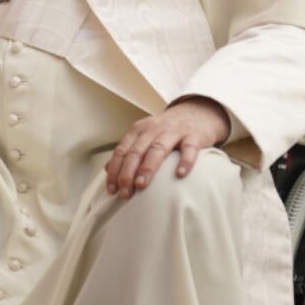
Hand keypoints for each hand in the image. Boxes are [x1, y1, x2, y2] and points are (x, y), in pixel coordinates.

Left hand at [104, 96, 229, 198]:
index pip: (122, 151)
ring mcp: (174, 131)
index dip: (115, 170)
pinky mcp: (194, 135)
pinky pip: (189, 148)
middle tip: (124, 192)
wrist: (198, 112)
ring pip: (158, 148)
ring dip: (147, 167)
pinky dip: (185, 161)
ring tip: (141, 185)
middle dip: (127, 173)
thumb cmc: (167, 130)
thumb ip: (127, 150)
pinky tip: (180, 174)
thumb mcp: (145, 135)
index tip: (112, 189)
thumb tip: (107, 169)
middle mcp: (154, 129)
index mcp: (139, 130)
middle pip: (137, 151)